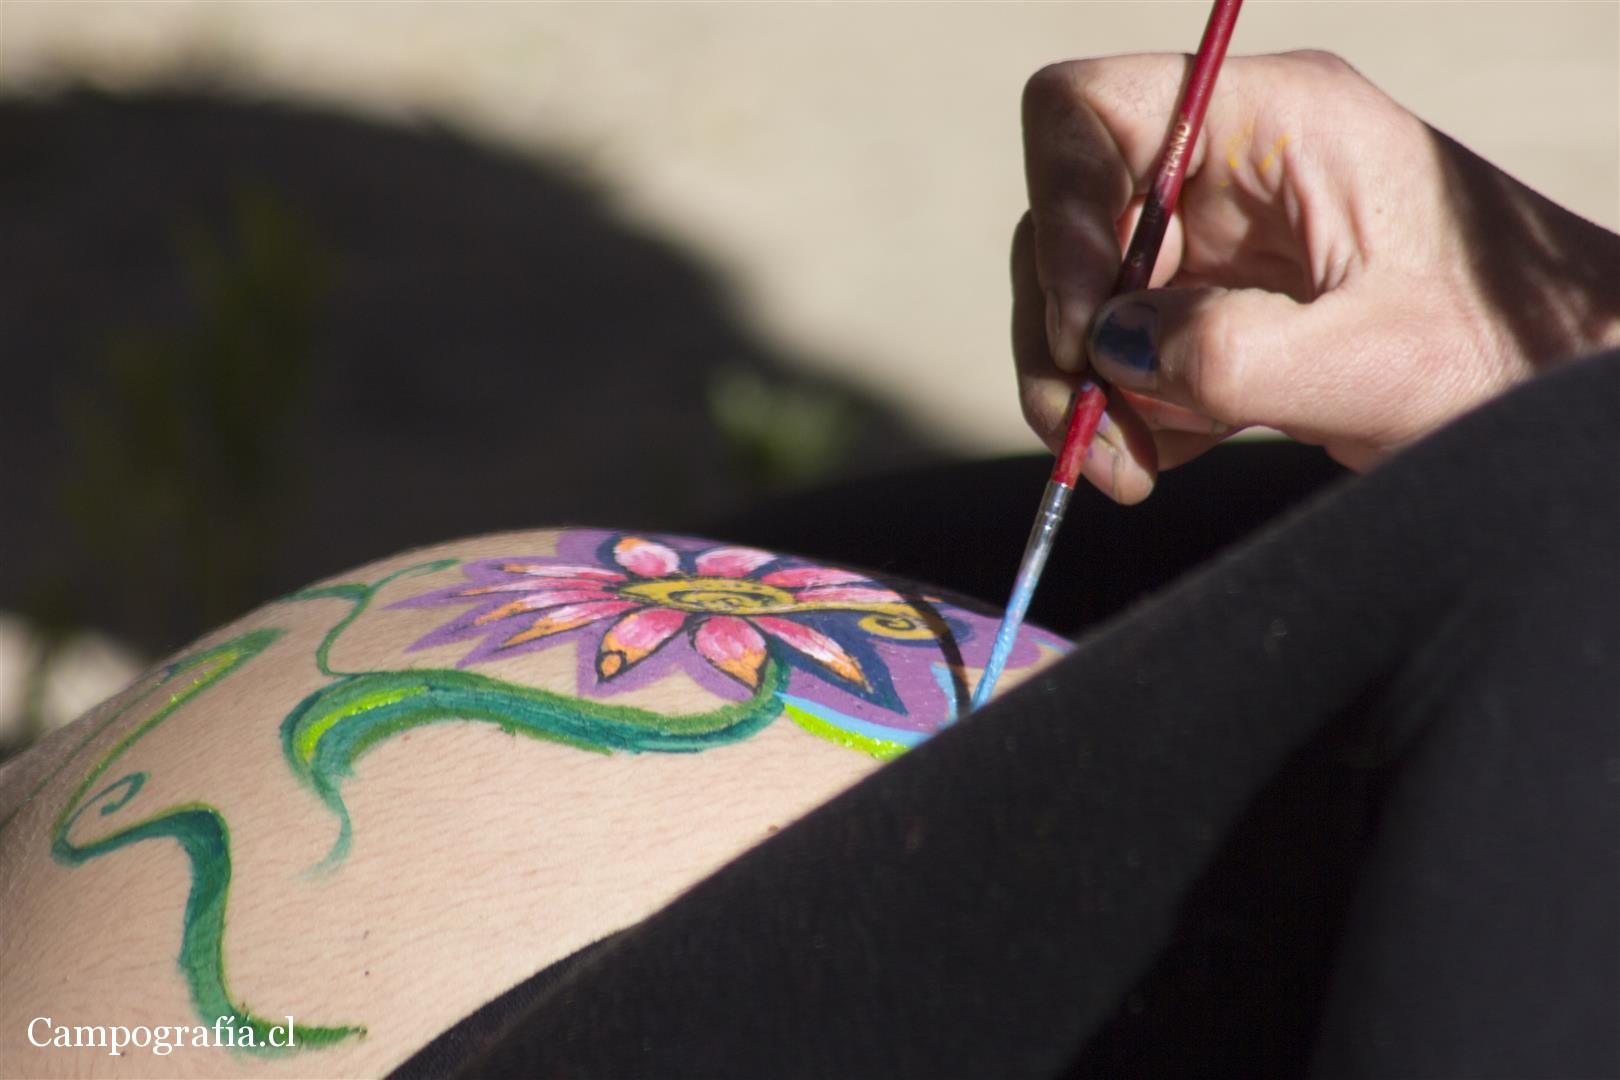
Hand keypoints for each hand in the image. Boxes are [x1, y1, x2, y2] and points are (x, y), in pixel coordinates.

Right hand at [1013, 50, 1619, 502]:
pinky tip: (1168, 458)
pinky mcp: (1215, 309)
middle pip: (1069, 224)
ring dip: (1085, 393)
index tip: (1084, 325)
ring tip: (1128, 470)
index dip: (1060, 210)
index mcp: (1276, 123)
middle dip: (1060, 338)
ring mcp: (1217, 241)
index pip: (1090, 111)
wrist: (1557, 396)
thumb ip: (1231, 355)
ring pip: (1084, 301)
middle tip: (1087, 436)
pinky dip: (1125, 415)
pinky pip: (1124, 353)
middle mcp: (1227, 168)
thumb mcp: (1376, 363)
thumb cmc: (1507, 354)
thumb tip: (1110, 352)